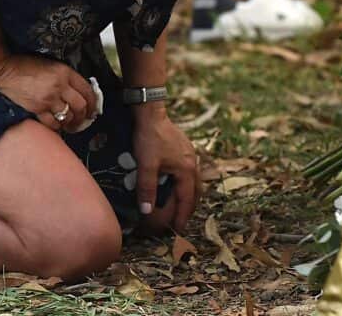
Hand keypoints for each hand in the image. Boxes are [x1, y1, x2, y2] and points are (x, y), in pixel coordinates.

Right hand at [0, 54, 96, 131]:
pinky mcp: (37, 108)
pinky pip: (53, 123)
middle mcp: (59, 86)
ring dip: (72, 123)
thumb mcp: (51, 64)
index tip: (93, 108)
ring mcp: (49, 98)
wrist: (6, 69)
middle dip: (85, 115)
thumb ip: (65, 77)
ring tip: (71, 125)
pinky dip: (57, 127)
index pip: (87, 89)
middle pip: (80, 106)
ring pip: (68, 116)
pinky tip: (57, 126)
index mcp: (65, 72)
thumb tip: (77, 91)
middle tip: (84, 120)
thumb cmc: (26, 65)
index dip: (93, 101)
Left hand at [132, 105, 198, 231]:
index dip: (183, 215)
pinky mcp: (184, 147)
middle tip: (181, 220)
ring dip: (188, 194)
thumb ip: (147, 188)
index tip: (178, 229)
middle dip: (190, 207)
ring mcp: (190, 154)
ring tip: (180, 204)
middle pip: (196, 191)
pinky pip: (189, 171)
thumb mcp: (146, 165)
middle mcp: (193, 162)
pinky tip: (176, 182)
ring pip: (194, 180)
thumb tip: (147, 211)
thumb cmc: (149, 138)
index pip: (187, 199)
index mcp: (186, 169)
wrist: (150, 112)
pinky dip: (185, 182)